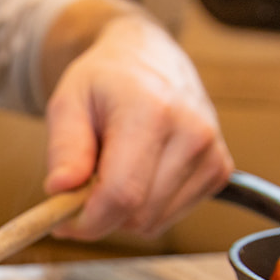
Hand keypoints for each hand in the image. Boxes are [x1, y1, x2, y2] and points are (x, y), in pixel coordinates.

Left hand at [41, 12, 232, 240]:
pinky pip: (171, 216)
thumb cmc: (104, 81)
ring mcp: (210, 152)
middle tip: (82, 188)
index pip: (122, 194)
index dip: (87, 221)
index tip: (62, 222)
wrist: (150, 57)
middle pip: (138, 215)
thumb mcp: (68, 102)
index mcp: (151, 111)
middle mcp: (191, 132)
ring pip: (154, 223)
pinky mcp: (219, 169)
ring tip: (113, 170)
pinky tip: (139, 173)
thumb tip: (60, 190)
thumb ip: (64, 148)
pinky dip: (147, 207)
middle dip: (101, 214)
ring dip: (123, 211)